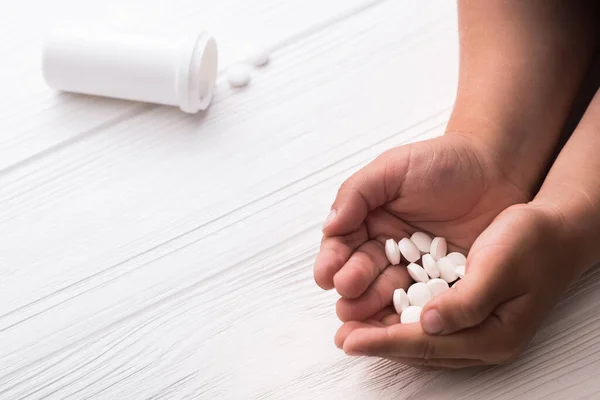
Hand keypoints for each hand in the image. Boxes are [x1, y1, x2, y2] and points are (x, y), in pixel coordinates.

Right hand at [314, 133, 530, 323]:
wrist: (497, 169)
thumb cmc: (443, 162)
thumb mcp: (393, 168)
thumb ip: (357, 193)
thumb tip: (329, 226)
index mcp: (370, 221)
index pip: (343, 245)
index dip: (333, 262)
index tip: (327, 277)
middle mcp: (388, 248)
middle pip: (362, 274)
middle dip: (352, 291)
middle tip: (346, 304)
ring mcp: (416, 269)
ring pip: (389, 293)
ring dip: (373, 309)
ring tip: (363, 323)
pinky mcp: (444, 283)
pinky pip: (424, 302)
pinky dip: (411, 315)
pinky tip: (399, 327)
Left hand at [334, 204, 574, 367]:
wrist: (556, 229)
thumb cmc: (532, 242)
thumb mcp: (500, 265)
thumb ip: (466, 300)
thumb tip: (429, 325)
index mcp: (493, 335)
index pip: (428, 345)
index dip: (386, 342)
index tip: (351, 341)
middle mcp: (484, 340)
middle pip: (421, 349)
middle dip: (379, 343)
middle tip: (343, 339)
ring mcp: (477, 330)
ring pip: (422, 340)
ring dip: (386, 334)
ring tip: (352, 330)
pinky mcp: (470, 314)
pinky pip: (430, 326)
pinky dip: (402, 322)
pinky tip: (381, 313)